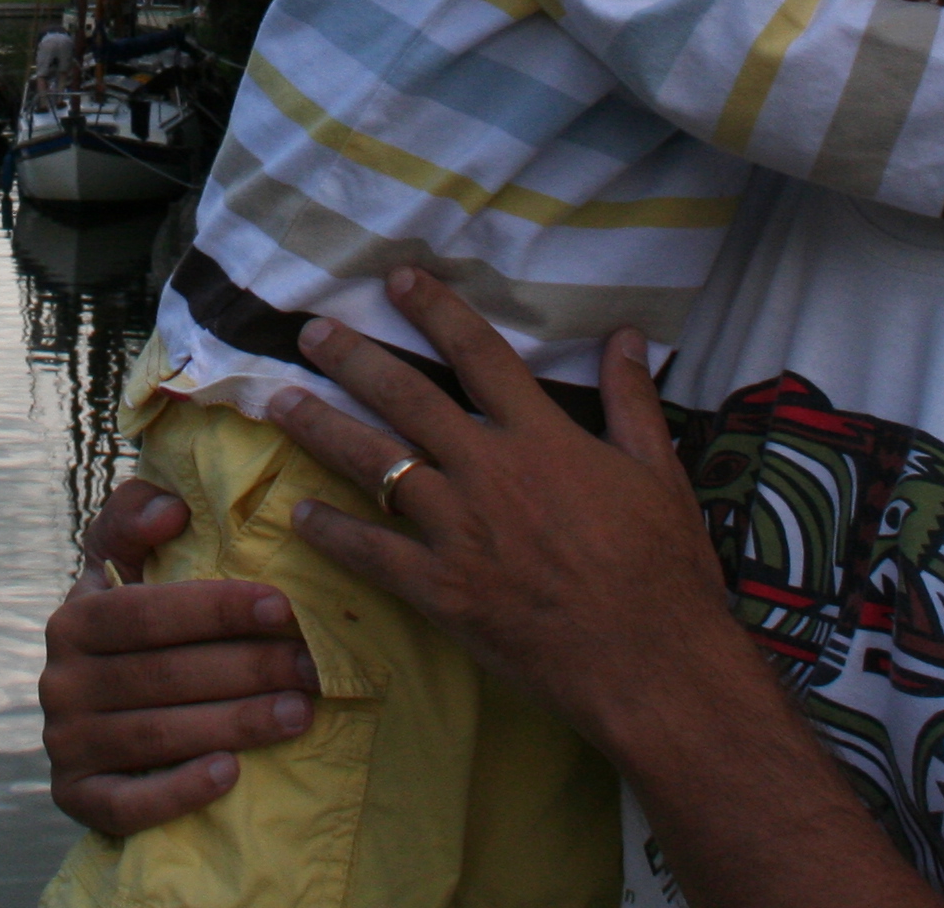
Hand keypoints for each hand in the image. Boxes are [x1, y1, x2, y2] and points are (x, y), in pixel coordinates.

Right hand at [39, 479, 319, 836]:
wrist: (100, 720)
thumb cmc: (133, 631)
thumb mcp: (122, 565)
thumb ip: (134, 517)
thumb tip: (171, 511)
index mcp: (73, 620)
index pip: (147, 613)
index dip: (215, 610)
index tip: (282, 607)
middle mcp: (60, 682)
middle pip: (162, 676)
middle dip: (246, 668)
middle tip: (312, 667)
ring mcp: (66, 745)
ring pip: (156, 736)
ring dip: (234, 724)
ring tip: (300, 712)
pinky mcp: (76, 800)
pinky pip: (127, 805)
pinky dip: (179, 791)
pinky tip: (232, 773)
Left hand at [278, 277, 943, 907]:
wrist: (649, 663)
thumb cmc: (664, 568)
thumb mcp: (660, 472)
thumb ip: (632, 399)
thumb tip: (626, 333)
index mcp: (541, 436)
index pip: (478, 353)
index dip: (436, 310)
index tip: (398, 280)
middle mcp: (488, 471)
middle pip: (405, 398)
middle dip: (352, 358)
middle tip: (309, 332)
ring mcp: (457, 530)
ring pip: (373, 464)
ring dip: (320, 429)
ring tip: (279, 403)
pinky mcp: (440, 589)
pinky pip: (371, 551)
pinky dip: (332, 531)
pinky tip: (299, 515)